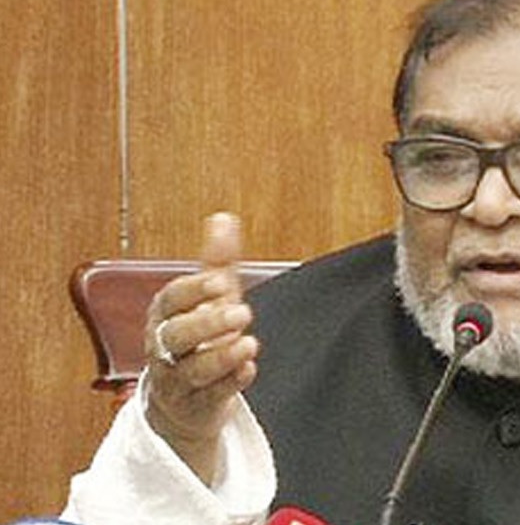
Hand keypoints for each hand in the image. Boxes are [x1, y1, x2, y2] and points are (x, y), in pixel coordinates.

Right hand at [143, 212, 258, 483]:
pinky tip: (248, 370)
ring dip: (221, 357)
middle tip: (242, 312)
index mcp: (164, 316)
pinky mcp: (196, 406)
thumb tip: (223, 218)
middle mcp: (164, 348)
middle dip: (206, 324)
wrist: (183, 400)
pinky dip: (229, 384)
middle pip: (176, 336)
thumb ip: (217, 262)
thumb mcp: (207, 299)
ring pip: (193, 370)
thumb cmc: (196, 339)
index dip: (193, 291)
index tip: (221, 281)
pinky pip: (210, 397)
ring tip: (249, 344)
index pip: (170, 300)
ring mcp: (178, 380)